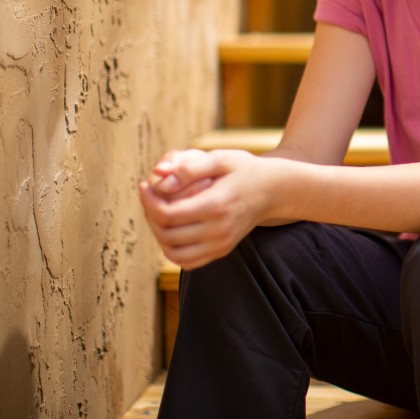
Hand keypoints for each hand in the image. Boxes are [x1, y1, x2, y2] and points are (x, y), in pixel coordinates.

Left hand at [139, 149, 281, 269]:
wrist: (274, 190)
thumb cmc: (244, 170)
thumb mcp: (221, 158)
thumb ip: (190, 167)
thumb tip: (161, 182)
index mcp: (216, 206)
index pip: (167, 214)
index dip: (148, 201)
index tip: (145, 185)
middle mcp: (219, 230)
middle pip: (166, 234)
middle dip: (150, 214)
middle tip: (150, 196)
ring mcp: (222, 244)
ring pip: (172, 252)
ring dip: (158, 234)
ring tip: (158, 213)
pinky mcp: (222, 250)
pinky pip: (187, 260)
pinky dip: (172, 249)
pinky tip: (172, 228)